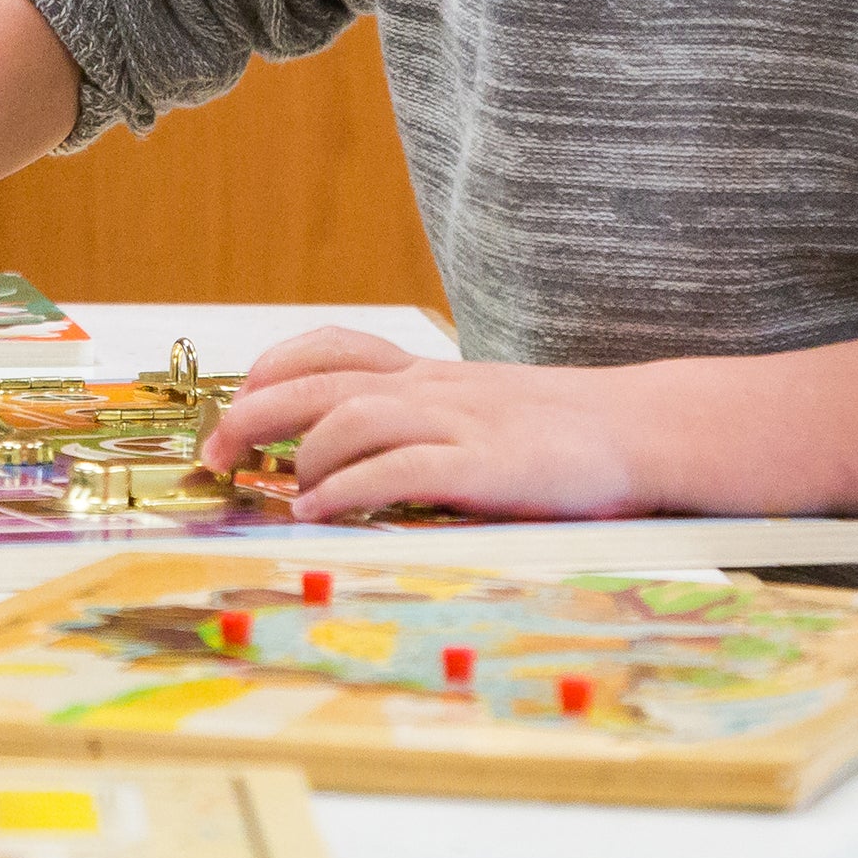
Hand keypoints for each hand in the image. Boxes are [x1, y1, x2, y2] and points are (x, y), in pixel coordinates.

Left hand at [198, 325, 657, 521]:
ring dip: (301, 454)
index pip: (329, 347)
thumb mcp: (474, 405)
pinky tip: (323, 511)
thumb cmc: (553, 429)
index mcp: (425, 372)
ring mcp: (456, 421)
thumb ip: (417, 415)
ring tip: (281, 490)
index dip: (270, 369)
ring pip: (349, 417)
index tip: (234, 402)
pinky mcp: (485, 466)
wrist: (640, 429)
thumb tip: (342, 446)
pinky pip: (399, 469)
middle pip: (317, 381)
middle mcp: (429, 387)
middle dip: (254, 413)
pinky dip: (348, 488)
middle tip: (217, 450)